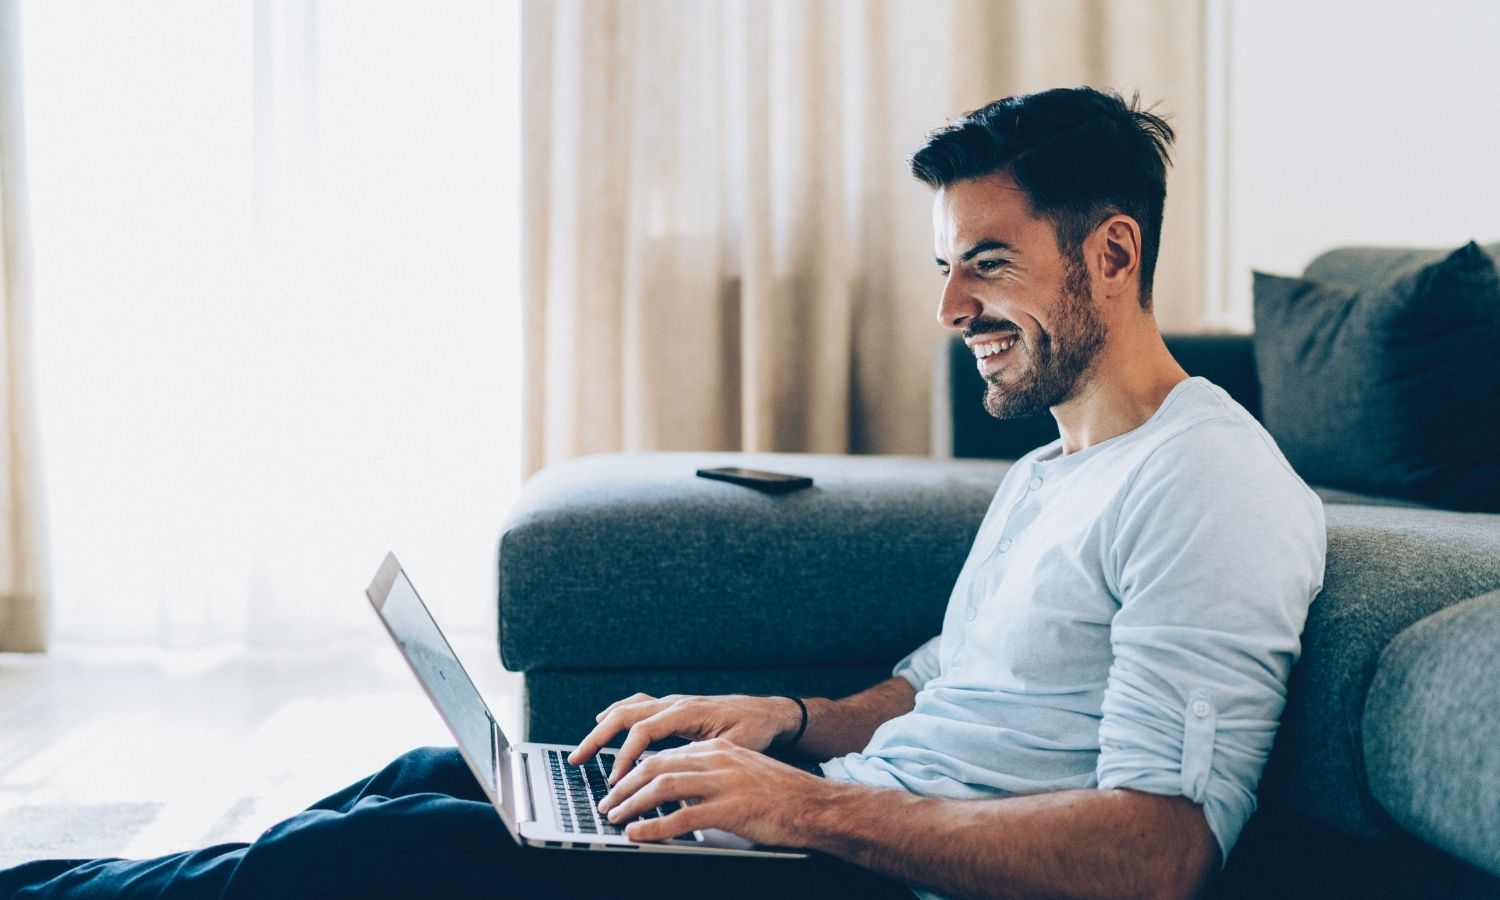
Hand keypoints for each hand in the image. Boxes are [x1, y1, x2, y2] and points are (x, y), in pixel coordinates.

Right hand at [568, 692, 801, 782]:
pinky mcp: (672, 708)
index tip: (615, 781)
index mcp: (687, 712)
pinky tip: (603, 721)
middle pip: (624, 715)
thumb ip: (705, 758)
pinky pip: (637, 707)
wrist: (768, 712)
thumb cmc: (754, 730)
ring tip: (582, 749)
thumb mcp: (735, 748)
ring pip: (626, 709)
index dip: (624, 757)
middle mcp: (674, 703)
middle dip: (597, 738)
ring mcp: (671, 703)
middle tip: (576, 760)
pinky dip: (616, 714)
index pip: (643, 732)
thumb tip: (680, 777)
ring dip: (601, 727)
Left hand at [597, 737, 833, 845]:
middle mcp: (717, 759)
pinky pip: (683, 817)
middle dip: (625, 785)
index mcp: (718, 749)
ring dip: (633, 803)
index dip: (635, 771)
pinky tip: (639, 834)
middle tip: (608, 804)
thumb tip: (678, 797)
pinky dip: (655, 826)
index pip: (665, 755)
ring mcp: (724, 783)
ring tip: (615, 818)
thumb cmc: (782, 796)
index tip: (618, 787)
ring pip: (664, 787)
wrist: (817, 806)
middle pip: (657, 766)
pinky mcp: (731, 809)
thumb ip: (711, 778)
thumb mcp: (742, 774)